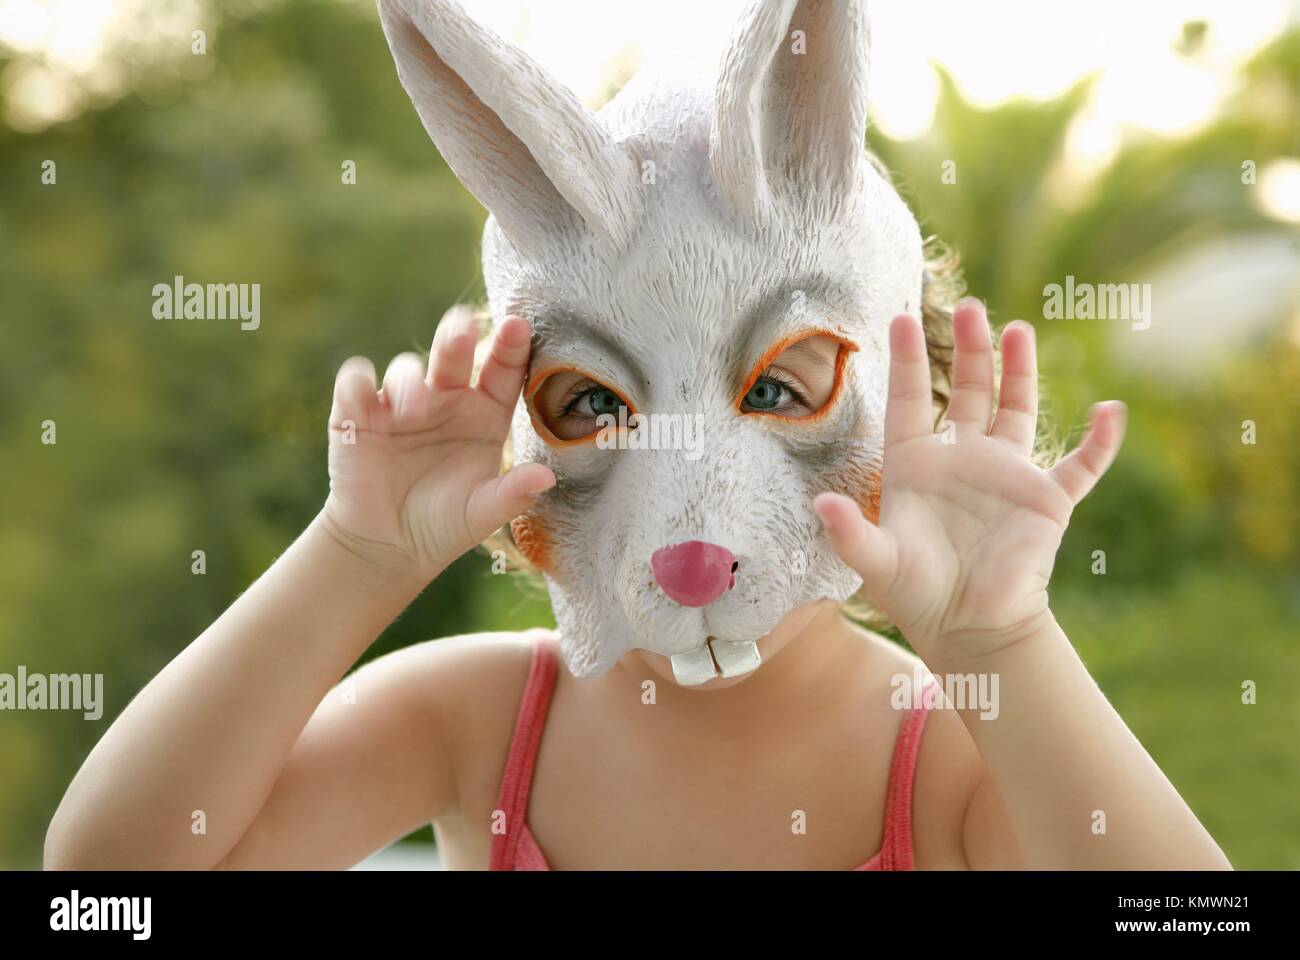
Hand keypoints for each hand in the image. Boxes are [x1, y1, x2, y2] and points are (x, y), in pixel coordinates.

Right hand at [319, 306, 554, 581]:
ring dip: (408, 381)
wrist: (387, 546)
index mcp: (485, 414)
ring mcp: (401, 402)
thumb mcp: (481, 514)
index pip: (502, 371)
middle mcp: (446, 399)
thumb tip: (546, 478)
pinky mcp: (357, 412)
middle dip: (456, 335)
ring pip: (406, 369)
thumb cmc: (444, 524)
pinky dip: (358, 381)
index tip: (518, 326)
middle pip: (453, 353)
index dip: (511, 348)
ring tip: (412, 409)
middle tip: (461, 330)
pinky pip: (355, 382)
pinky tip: (364, 395)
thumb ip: (512, 494)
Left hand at [814, 299, 1125, 668]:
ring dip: (1020, 371)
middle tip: (969, 307)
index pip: (912, 400)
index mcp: (916, 465)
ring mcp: (1007, 474)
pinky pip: (1081, 464)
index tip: (901, 316)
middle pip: (969, 391)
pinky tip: (1111, 410)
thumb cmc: (916, 594)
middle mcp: (962, 459)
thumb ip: (849, 532)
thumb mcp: (876, 561)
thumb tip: (819, 504)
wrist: (968, 628)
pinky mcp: (1047, 499)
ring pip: (1016, 409)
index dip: (910, 361)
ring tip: (1017, 329)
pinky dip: (1100, 441)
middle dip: (970, 351)